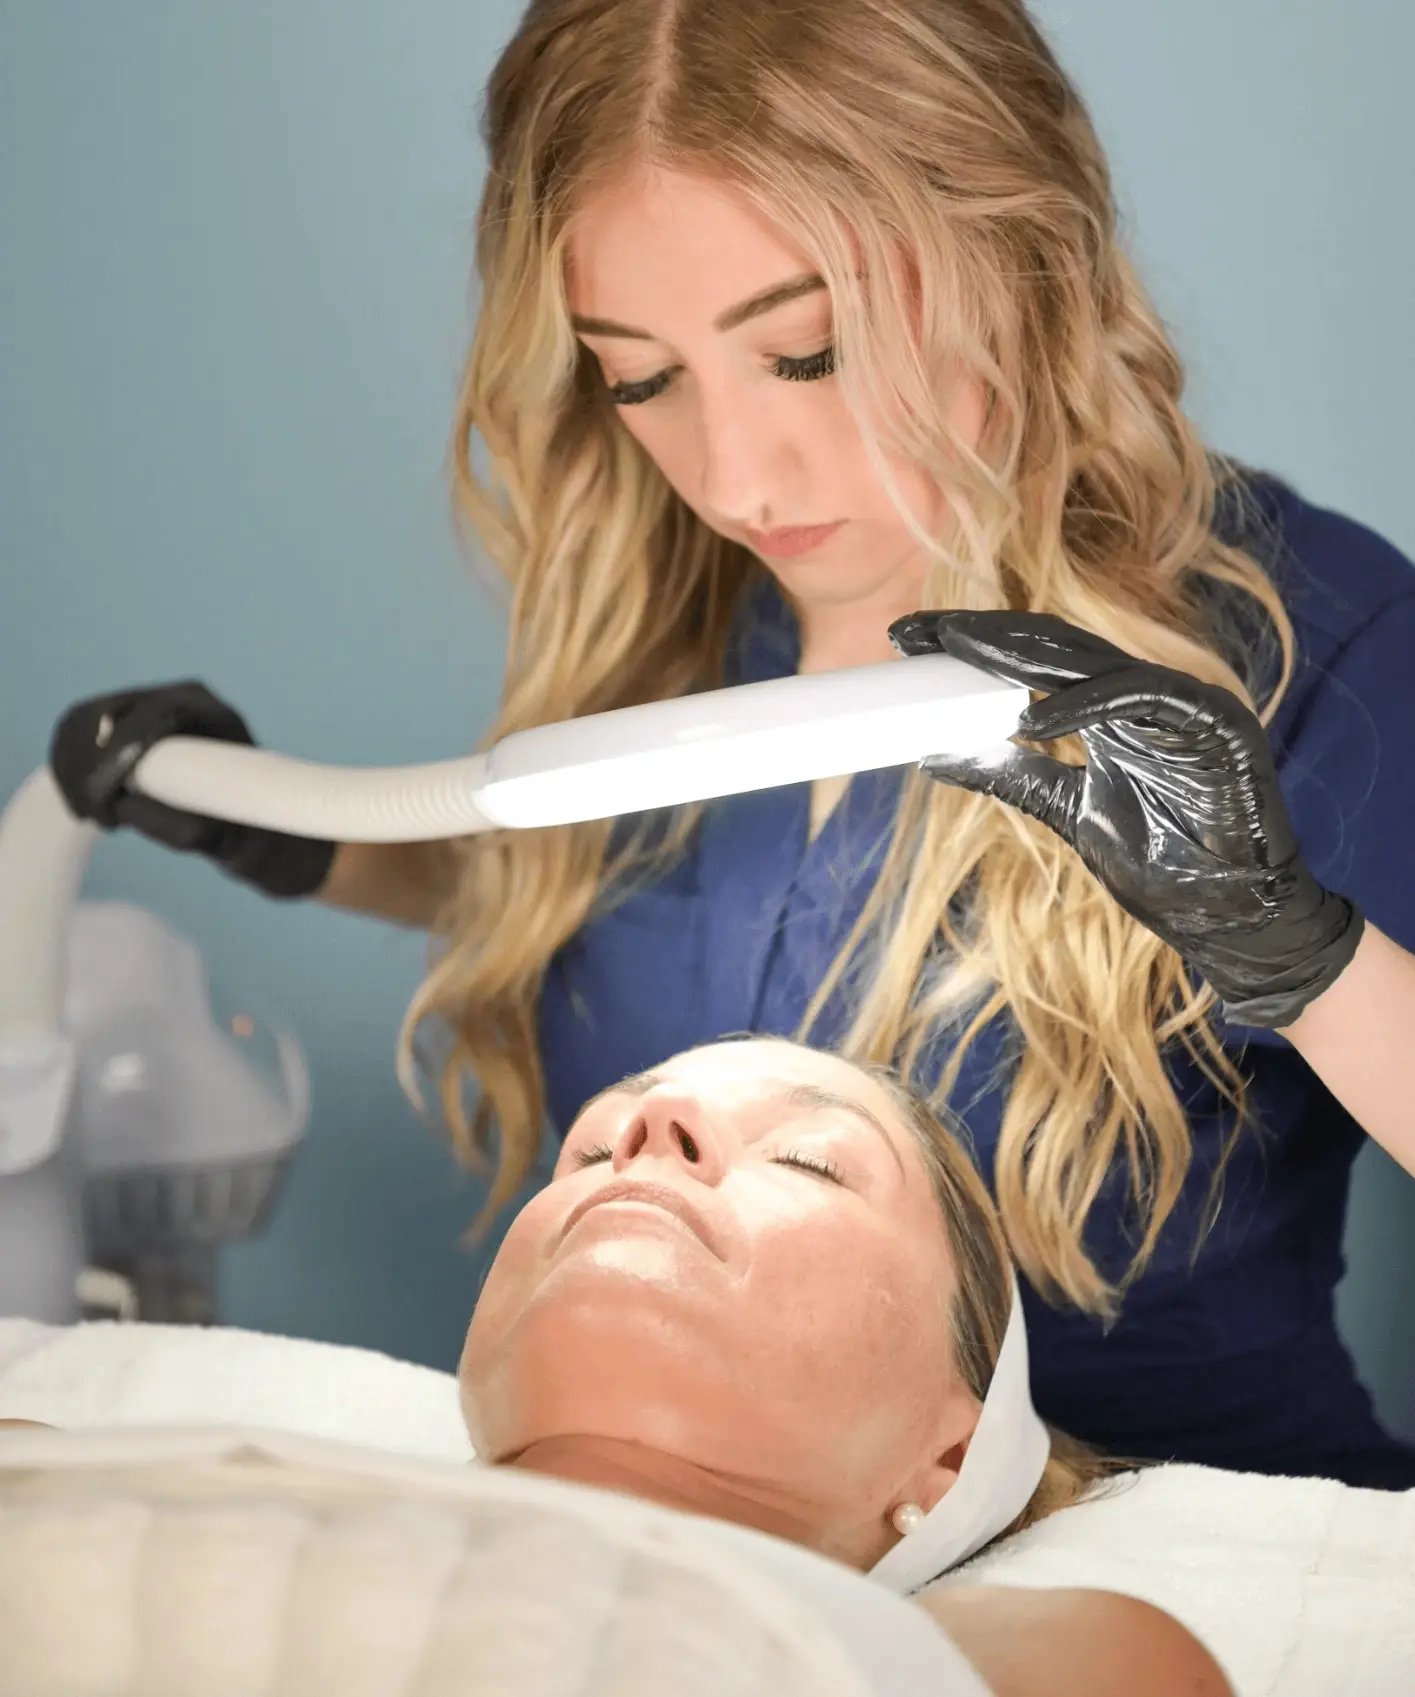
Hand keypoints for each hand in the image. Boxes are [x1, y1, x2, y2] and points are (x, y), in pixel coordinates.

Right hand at [50, 681, 336, 899]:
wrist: (262, 830)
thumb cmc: (252, 832)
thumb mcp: (226, 839)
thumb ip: (182, 827)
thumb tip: (124, 806)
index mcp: (209, 710)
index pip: (147, 713)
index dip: (116, 752)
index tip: (104, 798)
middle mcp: (178, 698)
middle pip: (103, 712)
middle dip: (84, 762)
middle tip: (89, 813)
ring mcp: (151, 709)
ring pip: (84, 722)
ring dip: (72, 766)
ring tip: (89, 814)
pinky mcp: (130, 730)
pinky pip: (84, 737)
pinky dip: (73, 767)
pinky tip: (85, 804)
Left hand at [889, 610, 1363, 1027]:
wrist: (1234, 920)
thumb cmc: (1166, 867)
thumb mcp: (1067, 813)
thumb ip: (1012, 777)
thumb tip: (934, 754)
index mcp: (1114, 706)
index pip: (1033, 659)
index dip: (971, 646)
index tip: (906, 644)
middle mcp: (1146, 692)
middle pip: (1052, 645)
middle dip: (978, 636)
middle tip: (909, 634)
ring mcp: (1184, 702)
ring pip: (1090, 657)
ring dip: (1016, 654)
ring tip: (954, 652)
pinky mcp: (1216, 723)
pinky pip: (1141, 697)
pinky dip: (1083, 704)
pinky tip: (1029, 717)